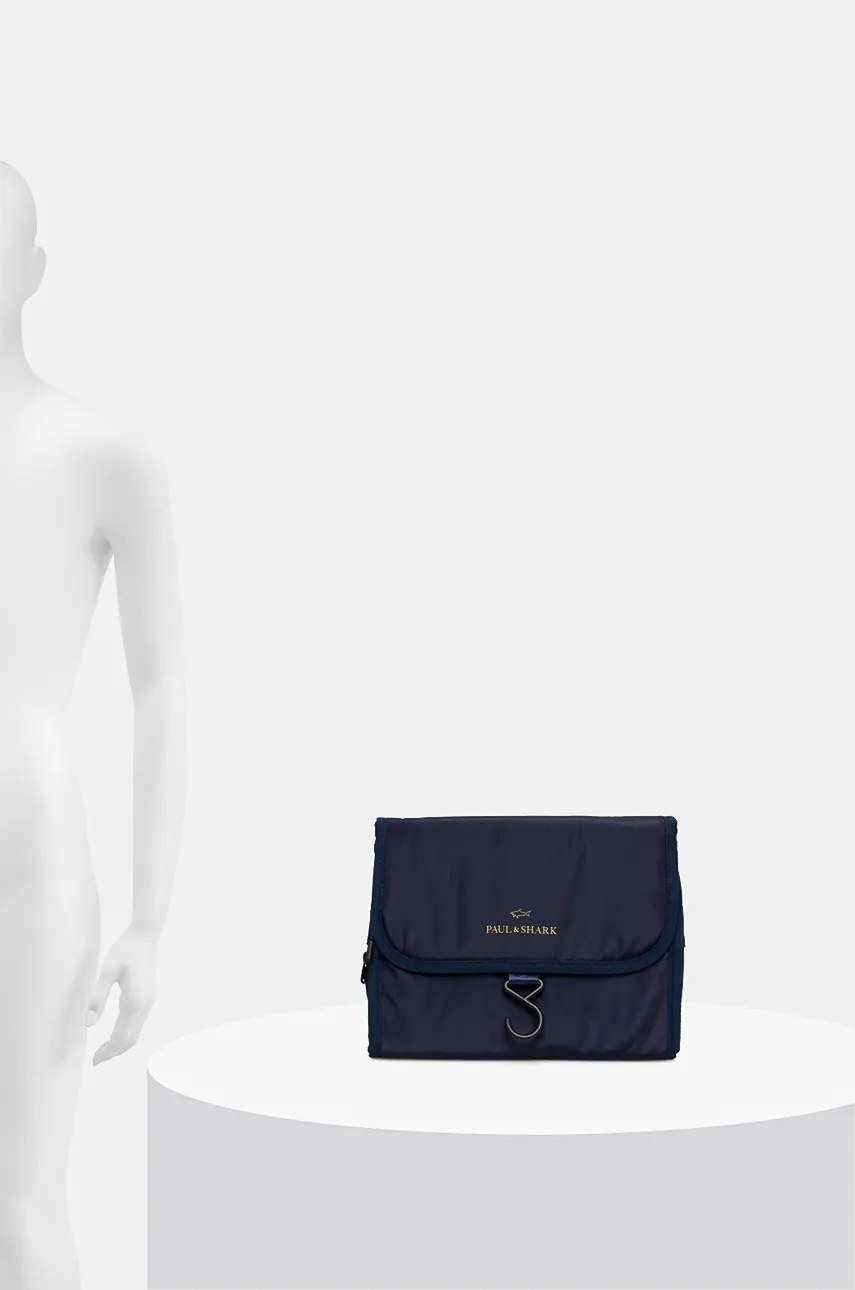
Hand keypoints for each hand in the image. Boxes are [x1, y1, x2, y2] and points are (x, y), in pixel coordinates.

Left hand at [85, 926, 157, 1064]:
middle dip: (114, 1052)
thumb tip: (89, 1024)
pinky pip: (138, 1024)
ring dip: (121, 1044)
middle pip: (131, 1040)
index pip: (121, 1037)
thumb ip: (98, 997)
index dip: (108, 1052)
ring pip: (136, 1033)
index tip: (94, 1061)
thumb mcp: (108, 971)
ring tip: (102, 1048)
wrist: (145, 936)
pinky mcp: (149, 998)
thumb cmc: (124, 950)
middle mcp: (145, 1006)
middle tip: (96, 1059)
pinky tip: (115, 1031)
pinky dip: (127, 1034)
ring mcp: (149, 1002)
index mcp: (134, 1002)